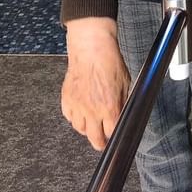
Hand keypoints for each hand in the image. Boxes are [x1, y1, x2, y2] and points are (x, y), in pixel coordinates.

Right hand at [62, 17, 129, 149]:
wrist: (91, 48)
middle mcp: (92, 110)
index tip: (115, 140)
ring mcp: (77, 105)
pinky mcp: (66, 99)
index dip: (115, 138)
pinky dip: (74, 118)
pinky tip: (81, 113)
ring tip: (92, 124)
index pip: (113, 134)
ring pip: (80, 129)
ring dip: (87, 129)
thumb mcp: (125, 83)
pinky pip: (69, 117)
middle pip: (94, 138)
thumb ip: (123, 102)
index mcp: (110, 107)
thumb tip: (125, 115)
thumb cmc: (110, 62)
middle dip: (100, 143)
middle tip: (102, 142)